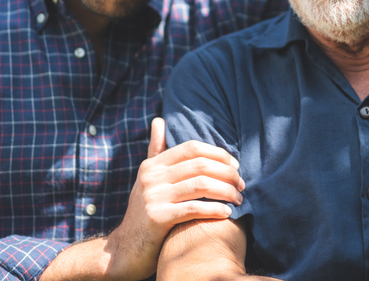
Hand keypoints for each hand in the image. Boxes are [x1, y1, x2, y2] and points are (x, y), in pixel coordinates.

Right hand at [103, 118, 244, 280]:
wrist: (126, 248)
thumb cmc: (144, 211)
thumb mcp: (147, 178)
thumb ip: (156, 150)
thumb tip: (159, 120)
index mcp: (153, 165)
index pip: (192, 148)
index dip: (218, 154)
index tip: (235, 166)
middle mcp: (151, 177)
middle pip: (200, 165)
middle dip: (227, 174)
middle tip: (242, 185)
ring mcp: (153, 197)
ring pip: (201, 185)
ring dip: (226, 191)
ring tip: (239, 199)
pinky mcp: (157, 218)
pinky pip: (193, 209)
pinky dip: (214, 209)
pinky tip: (227, 213)